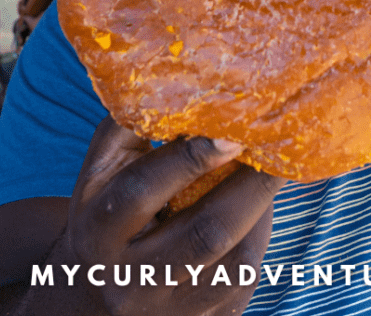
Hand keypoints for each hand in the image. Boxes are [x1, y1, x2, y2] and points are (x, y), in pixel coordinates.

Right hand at [63, 116, 284, 314]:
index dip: (190, 158)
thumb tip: (184, 77)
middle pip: (205, 234)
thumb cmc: (104, 214)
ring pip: (235, 262)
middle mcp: (132, 278)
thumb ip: (132, 126)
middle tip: (280, 141)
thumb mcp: (101, 172)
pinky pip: (245, 282)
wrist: (90, 299)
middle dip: (250, 183)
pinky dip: (260, 235)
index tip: (231, 129)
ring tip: (276, 164)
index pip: (144, 190)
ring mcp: (171, 311)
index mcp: (98, 230)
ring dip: (262, 208)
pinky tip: (260, 202)